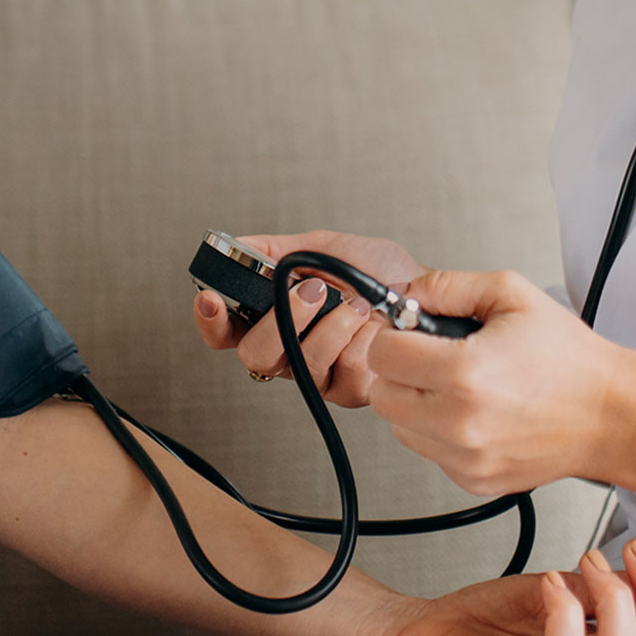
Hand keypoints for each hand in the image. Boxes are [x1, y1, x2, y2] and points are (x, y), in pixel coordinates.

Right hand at [191, 231, 422, 405]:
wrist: (425, 294)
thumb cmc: (379, 273)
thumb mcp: (322, 247)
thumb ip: (275, 250)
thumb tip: (233, 245)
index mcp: (270, 317)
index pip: (223, 328)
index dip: (211, 318)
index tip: (210, 298)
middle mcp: (287, 349)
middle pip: (252, 353)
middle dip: (281, 319)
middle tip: (310, 291)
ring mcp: (315, 373)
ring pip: (296, 363)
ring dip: (327, 326)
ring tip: (354, 302)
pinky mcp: (345, 391)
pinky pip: (335, 375)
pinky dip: (354, 342)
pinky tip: (369, 325)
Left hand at [366, 269, 635, 492]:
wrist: (616, 416)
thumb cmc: (572, 360)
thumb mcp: (513, 295)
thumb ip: (449, 286)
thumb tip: (406, 294)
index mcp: (465, 374)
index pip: (382, 354)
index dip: (395, 335)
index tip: (415, 332)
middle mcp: (460, 423)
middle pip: (382, 394)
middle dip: (401, 371)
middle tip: (435, 359)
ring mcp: (466, 458)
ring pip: (399, 426)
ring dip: (416, 404)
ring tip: (459, 387)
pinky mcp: (474, 481)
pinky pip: (428, 452)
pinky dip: (439, 432)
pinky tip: (475, 414)